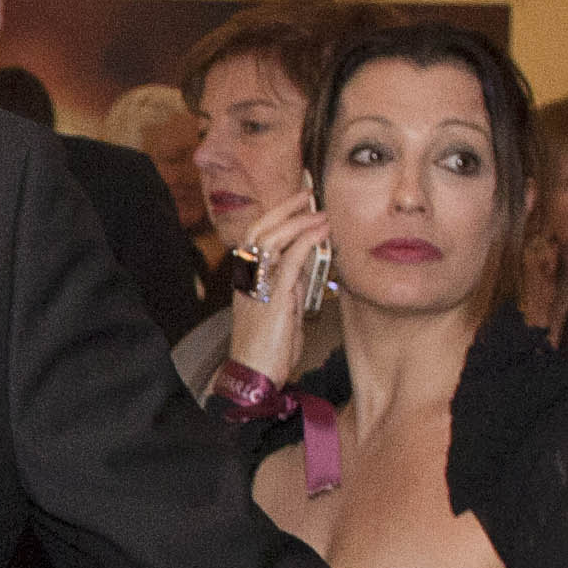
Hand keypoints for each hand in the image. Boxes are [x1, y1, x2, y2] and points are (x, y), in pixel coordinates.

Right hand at [222, 190, 327, 384]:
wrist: (255, 374)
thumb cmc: (268, 347)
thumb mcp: (282, 309)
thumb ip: (291, 285)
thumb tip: (308, 264)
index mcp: (247, 278)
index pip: (258, 235)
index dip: (277, 214)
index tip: (298, 201)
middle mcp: (248, 276)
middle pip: (262, 228)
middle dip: (286, 207)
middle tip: (308, 193)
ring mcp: (258, 285)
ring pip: (274, 237)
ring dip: (299, 220)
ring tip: (319, 211)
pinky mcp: (274, 297)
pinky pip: (290, 259)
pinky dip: (307, 240)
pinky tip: (321, 231)